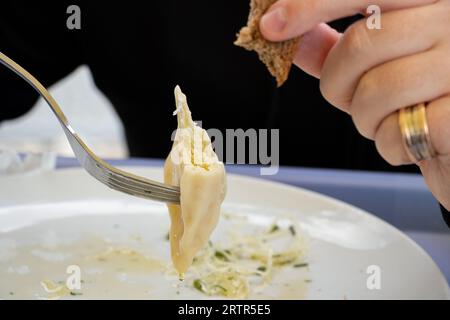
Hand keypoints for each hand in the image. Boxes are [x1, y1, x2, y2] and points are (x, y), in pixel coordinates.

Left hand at [260, 0, 449, 208]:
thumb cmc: (423, 99)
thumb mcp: (381, 63)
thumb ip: (336, 45)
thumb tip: (283, 28)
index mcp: (433, 0)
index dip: (310, 4)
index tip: (271, 26)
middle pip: (360, 43)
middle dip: (336, 83)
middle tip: (351, 98)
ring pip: (375, 91)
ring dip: (366, 119)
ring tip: (394, 119)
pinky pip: (397, 132)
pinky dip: (391, 146)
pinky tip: (415, 142)